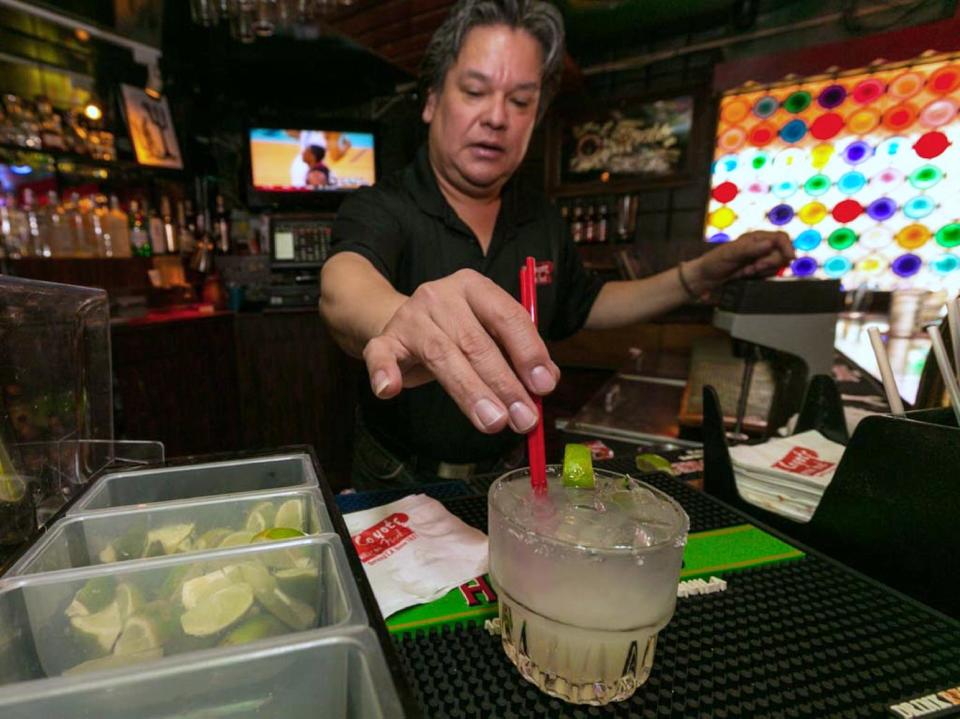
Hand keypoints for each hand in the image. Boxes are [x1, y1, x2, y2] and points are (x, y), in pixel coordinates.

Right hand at [361, 269, 560, 434]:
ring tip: (493, 422)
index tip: (544, 385)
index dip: (528, 351)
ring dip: (470, 392)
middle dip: (503, 384)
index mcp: (474, 286)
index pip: (506, 315)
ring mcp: (410, 317)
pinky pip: (380, 355)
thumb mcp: (490, 332)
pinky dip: (383, 373)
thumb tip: (543, 384)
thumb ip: (516, 353)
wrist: (405, 322)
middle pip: (476, 342)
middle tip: (523, 418)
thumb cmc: (457, 330)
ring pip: (442, 356)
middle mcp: (441, 295)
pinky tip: (390, 391)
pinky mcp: (384, 339)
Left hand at [688, 231, 794, 292]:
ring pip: (777, 265)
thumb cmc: (714, 261)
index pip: (780, 238)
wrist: (705, 277)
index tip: (789, 258)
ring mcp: (759, 258)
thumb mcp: (730, 253)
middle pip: (781, 253)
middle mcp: (760, 246)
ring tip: (746, 271)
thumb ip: (750, 248)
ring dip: (763, 270)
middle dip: (769, 263)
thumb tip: (769, 244)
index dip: (787, 247)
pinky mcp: (757, 270)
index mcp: (755, 238)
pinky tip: (747, 275)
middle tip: (753, 268)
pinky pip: (769, 273)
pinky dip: (761, 276)